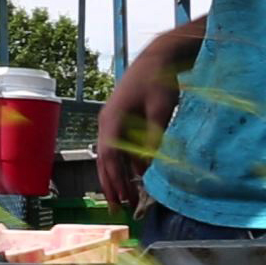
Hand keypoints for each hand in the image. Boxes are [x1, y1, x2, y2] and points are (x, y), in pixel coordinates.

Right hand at [96, 17, 205, 208]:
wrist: (159, 56)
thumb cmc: (159, 80)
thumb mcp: (160, 111)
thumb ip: (152, 139)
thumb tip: (146, 168)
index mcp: (112, 121)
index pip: (110, 158)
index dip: (114, 181)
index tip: (120, 200)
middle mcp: (107, 123)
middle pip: (105, 160)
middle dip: (111, 185)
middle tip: (117, 208)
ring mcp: (113, 121)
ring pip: (111, 156)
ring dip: (117, 176)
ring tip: (124, 197)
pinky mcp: (122, 119)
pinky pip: (119, 147)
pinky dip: (124, 163)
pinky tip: (133, 176)